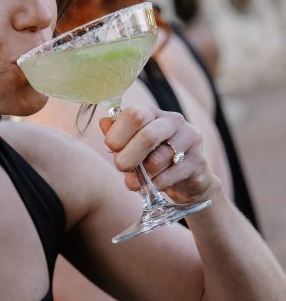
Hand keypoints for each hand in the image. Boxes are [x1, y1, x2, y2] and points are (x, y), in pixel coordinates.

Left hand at [99, 102, 216, 205]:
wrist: (185, 178)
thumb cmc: (152, 158)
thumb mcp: (131, 145)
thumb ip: (117, 134)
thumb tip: (102, 122)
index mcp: (153, 113)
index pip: (134, 114)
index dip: (118, 134)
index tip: (111, 148)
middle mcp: (173, 121)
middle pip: (148, 136)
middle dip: (128, 157)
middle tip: (120, 167)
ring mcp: (189, 139)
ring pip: (158, 159)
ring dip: (142, 175)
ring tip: (134, 183)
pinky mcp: (197, 160)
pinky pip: (170, 175)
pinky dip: (156, 184)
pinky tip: (152, 186)